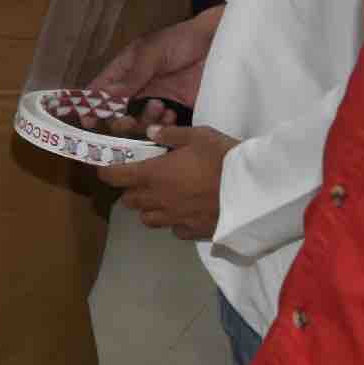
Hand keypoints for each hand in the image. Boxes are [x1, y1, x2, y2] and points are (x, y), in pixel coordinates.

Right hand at [92, 5, 224, 115]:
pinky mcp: (177, 109)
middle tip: (130, 119)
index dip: (90, 107)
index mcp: (124, 71)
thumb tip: (106, 96)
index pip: (99, 91)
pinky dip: (165, 126)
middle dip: (120, 121)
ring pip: (139, 124)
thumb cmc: (182, 40)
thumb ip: (131, 75)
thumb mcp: (152, 52)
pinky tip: (172, 115)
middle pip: (116, 114)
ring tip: (161, 107)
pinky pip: (164, 127)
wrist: (219, 44)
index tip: (88, 121)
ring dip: (145, 121)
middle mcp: (137, 89)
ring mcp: (156, 100)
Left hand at [96, 124, 239, 235]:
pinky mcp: (194, 231)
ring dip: (150, 209)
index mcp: (154, 174)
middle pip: (129, 201)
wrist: (256, 188)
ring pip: (148, 219)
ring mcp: (175, 218)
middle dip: (131, 192)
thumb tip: (150, 132)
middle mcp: (159, 199)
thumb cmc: (224, 157)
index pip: (114, 177)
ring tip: (165, 198)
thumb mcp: (199, 136)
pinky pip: (175, 230)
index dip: (107, 172)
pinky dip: (175, 222)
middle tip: (146, 181)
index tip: (110, 168)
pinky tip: (187, 211)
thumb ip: (171, 135)